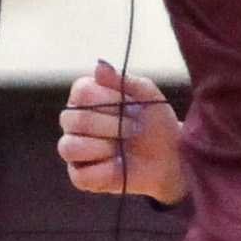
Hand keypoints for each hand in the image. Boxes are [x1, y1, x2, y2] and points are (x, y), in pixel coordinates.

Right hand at [56, 62, 186, 203]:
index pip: (81, 91)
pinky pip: (80, 174)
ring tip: (124, 148)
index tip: (131, 105)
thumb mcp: (148, 96)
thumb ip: (124, 80)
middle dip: (111, 125)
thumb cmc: (156, 124)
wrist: (171, 158)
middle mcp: (74, 122)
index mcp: (86, 97)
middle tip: (135, 129)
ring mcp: (74, 149)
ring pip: (69, 147)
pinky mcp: (80, 176)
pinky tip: (120, 164)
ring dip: (104, 147)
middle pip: (73, 119)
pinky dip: (105, 169)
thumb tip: (99, 64)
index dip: (108, 99)